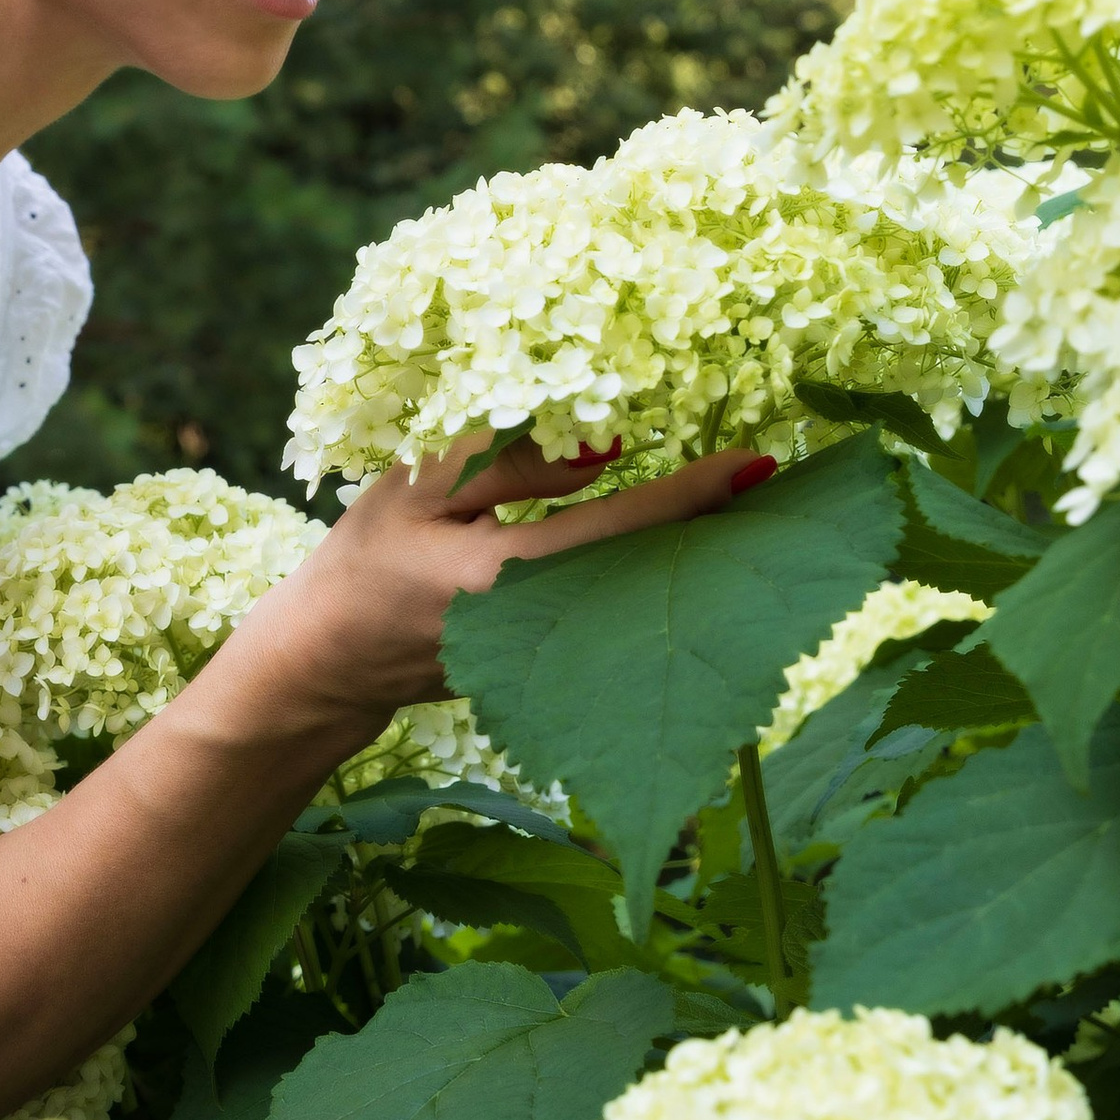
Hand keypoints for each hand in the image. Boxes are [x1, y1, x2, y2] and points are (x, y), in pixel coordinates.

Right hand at [217, 437, 773, 758]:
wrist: (325, 666)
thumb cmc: (363, 562)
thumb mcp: (415, 490)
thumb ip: (506, 464)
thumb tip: (607, 446)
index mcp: (502, 583)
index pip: (617, 530)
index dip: (690, 496)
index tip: (756, 463)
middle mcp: (539, 632)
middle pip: (653, 574)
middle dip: (721, 532)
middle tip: (795, 488)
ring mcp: (548, 663)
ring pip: (640, 601)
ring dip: (698, 558)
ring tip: (763, 512)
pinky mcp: (548, 673)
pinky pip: (614, 617)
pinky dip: (653, 581)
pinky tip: (694, 552)